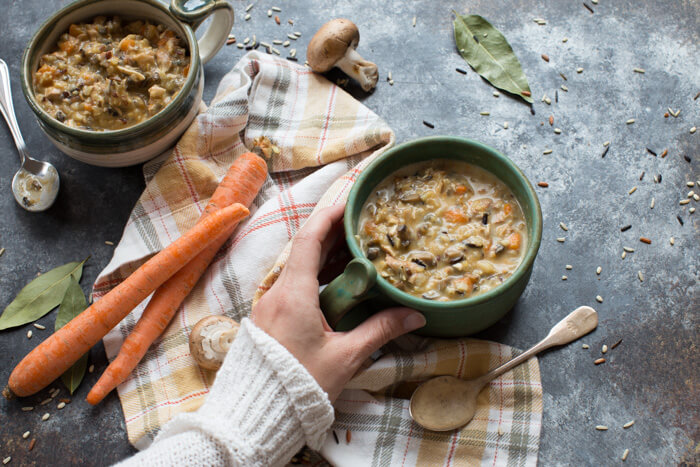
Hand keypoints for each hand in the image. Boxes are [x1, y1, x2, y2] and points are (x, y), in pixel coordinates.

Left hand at [251, 204, 425, 401]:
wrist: (257, 413)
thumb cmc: (299, 385)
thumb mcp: (345, 357)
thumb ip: (379, 331)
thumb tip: (414, 316)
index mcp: (293, 294)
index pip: (309, 240)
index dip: (329, 216)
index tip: (350, 203)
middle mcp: (277, 292)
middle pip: (305, 250)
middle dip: (333, 236)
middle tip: (363, 227)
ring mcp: (270, 304)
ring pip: (299, 268)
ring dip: (326, 258)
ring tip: (357, 253)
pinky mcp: (270, 317)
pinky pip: (294, 285)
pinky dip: (316, 277)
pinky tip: (338, 285)